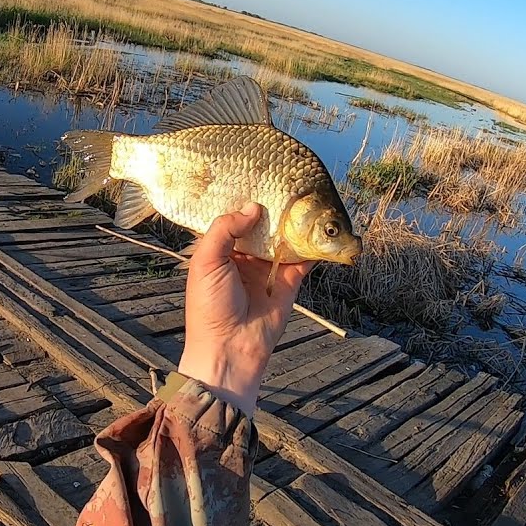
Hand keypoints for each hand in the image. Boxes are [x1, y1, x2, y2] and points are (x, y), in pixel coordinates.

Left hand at [176, 203, 314, 415]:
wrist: (229, 349)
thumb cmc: (209, 306)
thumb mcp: (206, 261)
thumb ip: (224, 229)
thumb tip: (254, 207)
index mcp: (221, 250)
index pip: (234, 219)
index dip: (243, 201)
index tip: (256, 176)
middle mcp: (245, 256)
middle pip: (263, 226)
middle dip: (274, 209)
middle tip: (287, 182)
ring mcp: (268, 269)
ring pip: (285, 239)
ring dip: (295, 224)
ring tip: (306, 199)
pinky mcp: (289, 283)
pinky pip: (304, 260)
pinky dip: (313, 246)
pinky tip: (320, 228)